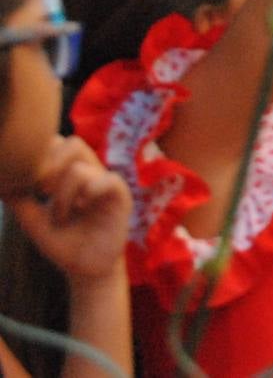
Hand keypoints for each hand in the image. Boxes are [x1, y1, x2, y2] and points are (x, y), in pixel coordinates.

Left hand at [10, 136, 130, 281]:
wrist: (84, 269)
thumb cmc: (62, 242)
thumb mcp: (32, 220)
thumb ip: (18, 199)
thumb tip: (2, 180)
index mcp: (71, 173)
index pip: (57, 143)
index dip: (41, 157)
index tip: (31, 186)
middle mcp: (90, 172)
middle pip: (73, 143)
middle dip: (51, 166)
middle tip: (42, 192)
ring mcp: (106, 183)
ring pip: (80, 169)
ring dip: (62, 195)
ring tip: (61, 216)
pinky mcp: (121, 196)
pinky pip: (106, 180)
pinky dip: (88, 194)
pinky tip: (82, 209)